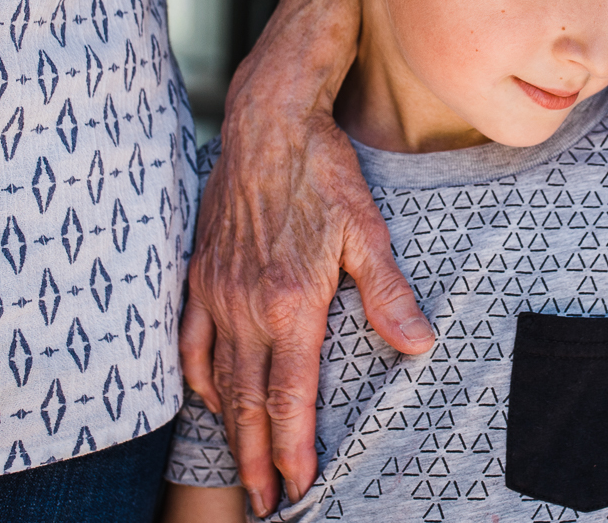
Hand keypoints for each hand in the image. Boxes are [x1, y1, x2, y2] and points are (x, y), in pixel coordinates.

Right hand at [180, 0, 434, 517]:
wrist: (268, 122)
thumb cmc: (323, 173)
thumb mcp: (368, 231)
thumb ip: (388, 294)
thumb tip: (419, 345)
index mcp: (290, 302)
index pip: (288, 396)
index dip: (292, 448)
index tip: (298, 486)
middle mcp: (245, 306)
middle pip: (247, 403)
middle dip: (255, 459)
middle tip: (264, 502)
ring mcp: (216, 291)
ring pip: (216, 380)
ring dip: (228, 430)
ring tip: (239, 468)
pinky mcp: (199, 273)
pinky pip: (188, 342)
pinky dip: (198, 379)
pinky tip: (210, 397)